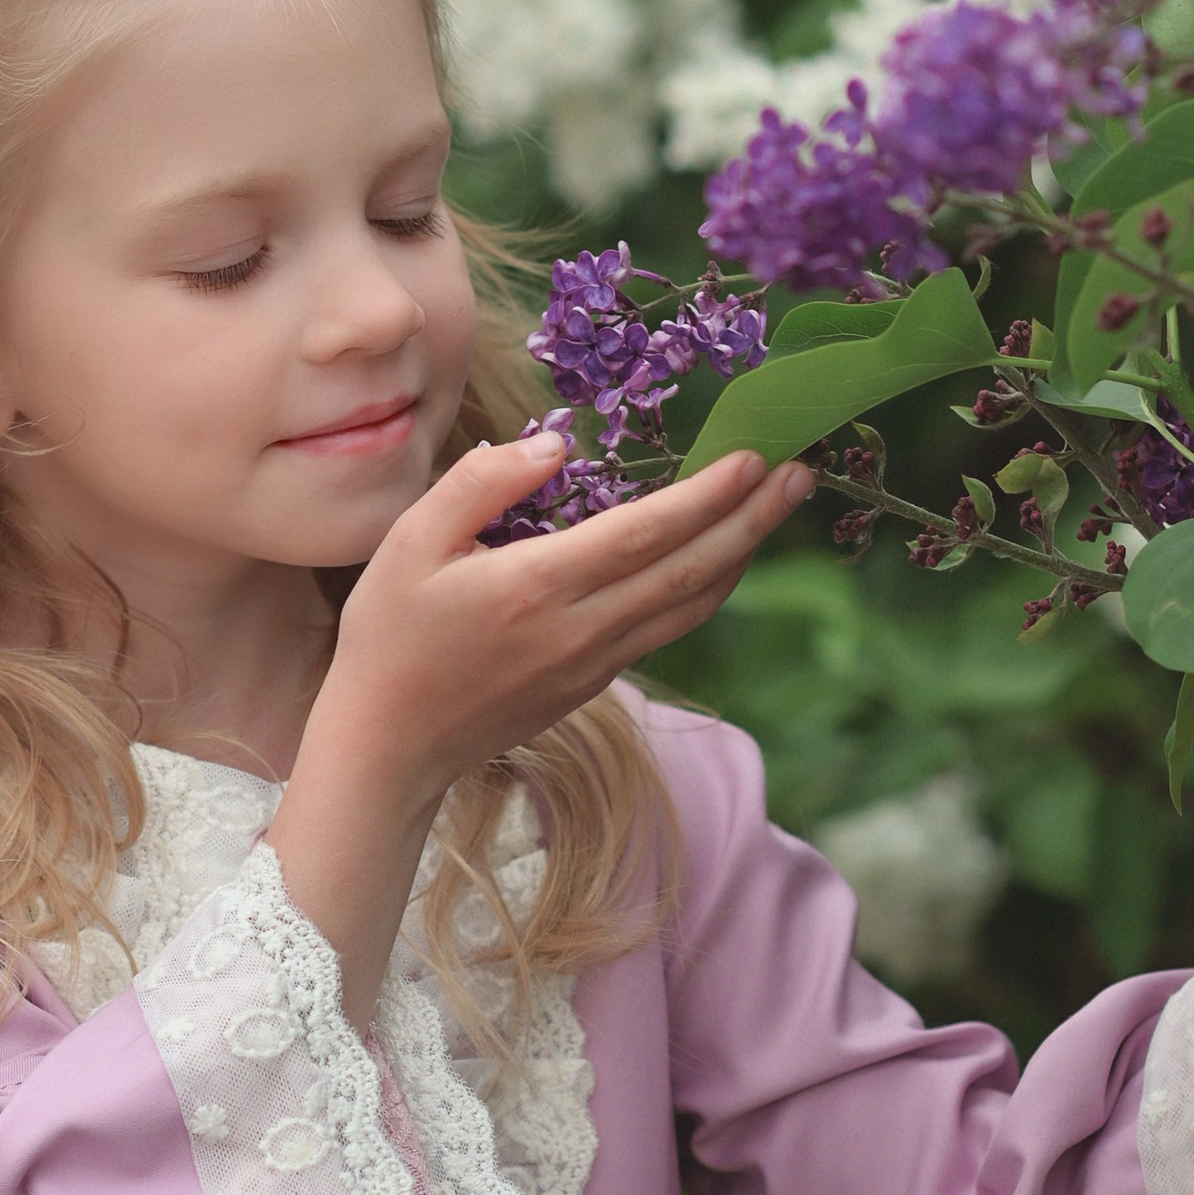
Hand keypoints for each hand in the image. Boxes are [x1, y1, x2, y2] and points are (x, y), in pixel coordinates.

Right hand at [268, 434, 809, 1017]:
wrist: (391, 745)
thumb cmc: (390, 636)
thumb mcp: (410, 542)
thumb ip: (482, 484)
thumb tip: (555, 449)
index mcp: (538, 588)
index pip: (644, 533)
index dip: (707, 495)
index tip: (753, 455)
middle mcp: (582, 629)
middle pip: (691, 570)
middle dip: (753, 518)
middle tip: (802, 470)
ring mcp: (595, 662)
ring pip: (691, 604)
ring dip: (744, 552)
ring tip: (780, 504)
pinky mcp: (594, 682)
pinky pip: (667, 625)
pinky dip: (707, 585)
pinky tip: (722, 555)